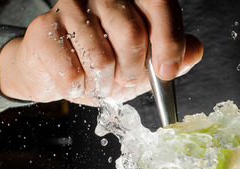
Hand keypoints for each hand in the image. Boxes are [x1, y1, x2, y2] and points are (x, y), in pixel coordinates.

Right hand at [0, 0, 202, 104]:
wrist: (55, 72)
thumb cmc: (101, 63)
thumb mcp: (144, 63)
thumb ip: (172, 57)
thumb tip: (195, 51)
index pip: (160, 5)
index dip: (169, 41)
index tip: (167, 71)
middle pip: (132, 34)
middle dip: (133, 72)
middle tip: (124, 82)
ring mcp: (71, 6)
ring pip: (101, 58)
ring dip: (103, 84)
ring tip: (97, 81)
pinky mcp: (45, 28)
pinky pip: (73, 73)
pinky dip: (79, 89)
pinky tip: (75, 81)